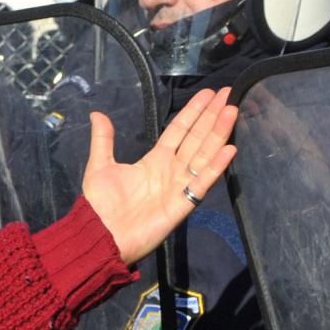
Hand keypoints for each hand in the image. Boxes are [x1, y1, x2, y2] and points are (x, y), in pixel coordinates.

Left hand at [80, 88, 238, 264]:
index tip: (209, 94)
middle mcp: (171, 170)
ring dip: (218, 134)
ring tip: (231, 111)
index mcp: (154, 160)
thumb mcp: (99, 165)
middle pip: (196, 138)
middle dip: (212, 117)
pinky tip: (229, 149)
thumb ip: (103, 140)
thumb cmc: (100, 204)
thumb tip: (97, 113)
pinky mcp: (183, 204)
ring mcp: (179, 186)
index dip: (194, 112)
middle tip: (228, 94)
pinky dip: (216, 167)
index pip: (179, 130)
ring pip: (203, 155)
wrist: (101, 235)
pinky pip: (202, 182)